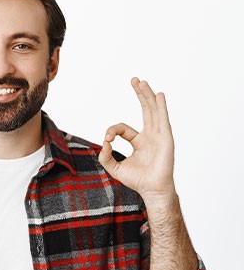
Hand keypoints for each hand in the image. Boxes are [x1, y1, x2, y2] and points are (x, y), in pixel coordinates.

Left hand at [98, 77, 175, 201]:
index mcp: (139, 142)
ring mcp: (159, 136)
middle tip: (134, 80)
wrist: (151, 189)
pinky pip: (162, 119)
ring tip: (142, 82)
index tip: (107, 140)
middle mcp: (150, 136)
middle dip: (139, 95)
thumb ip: (105, 156)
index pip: (123, 128)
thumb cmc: (136, 180)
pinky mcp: (165, 138)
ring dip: (147, 96)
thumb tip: (104, 143)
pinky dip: (160, 107)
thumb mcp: (114, 168)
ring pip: (153, 111)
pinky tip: (158, 95)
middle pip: (145, 110)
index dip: (113, 131)